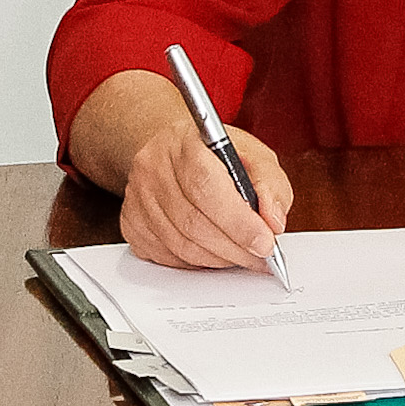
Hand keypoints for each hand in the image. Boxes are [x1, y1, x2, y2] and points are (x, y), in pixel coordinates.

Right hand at [116, 118, 291, 273]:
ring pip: (180, 246)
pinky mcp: (130, 223)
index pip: (207, 187)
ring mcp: (137, 197)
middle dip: (235, 249)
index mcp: (186, 143)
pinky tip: (213, 253)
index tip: (265, 243)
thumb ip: (270, 184)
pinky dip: (195, 262)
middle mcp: (154, 168)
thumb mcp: (254, 155)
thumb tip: (274, 221)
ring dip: (218, 259)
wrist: (172, 148)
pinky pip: (165, 256)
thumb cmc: (214, 154)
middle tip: (261, 259)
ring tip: (242, 256)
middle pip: (194, 223)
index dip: (238, 221)